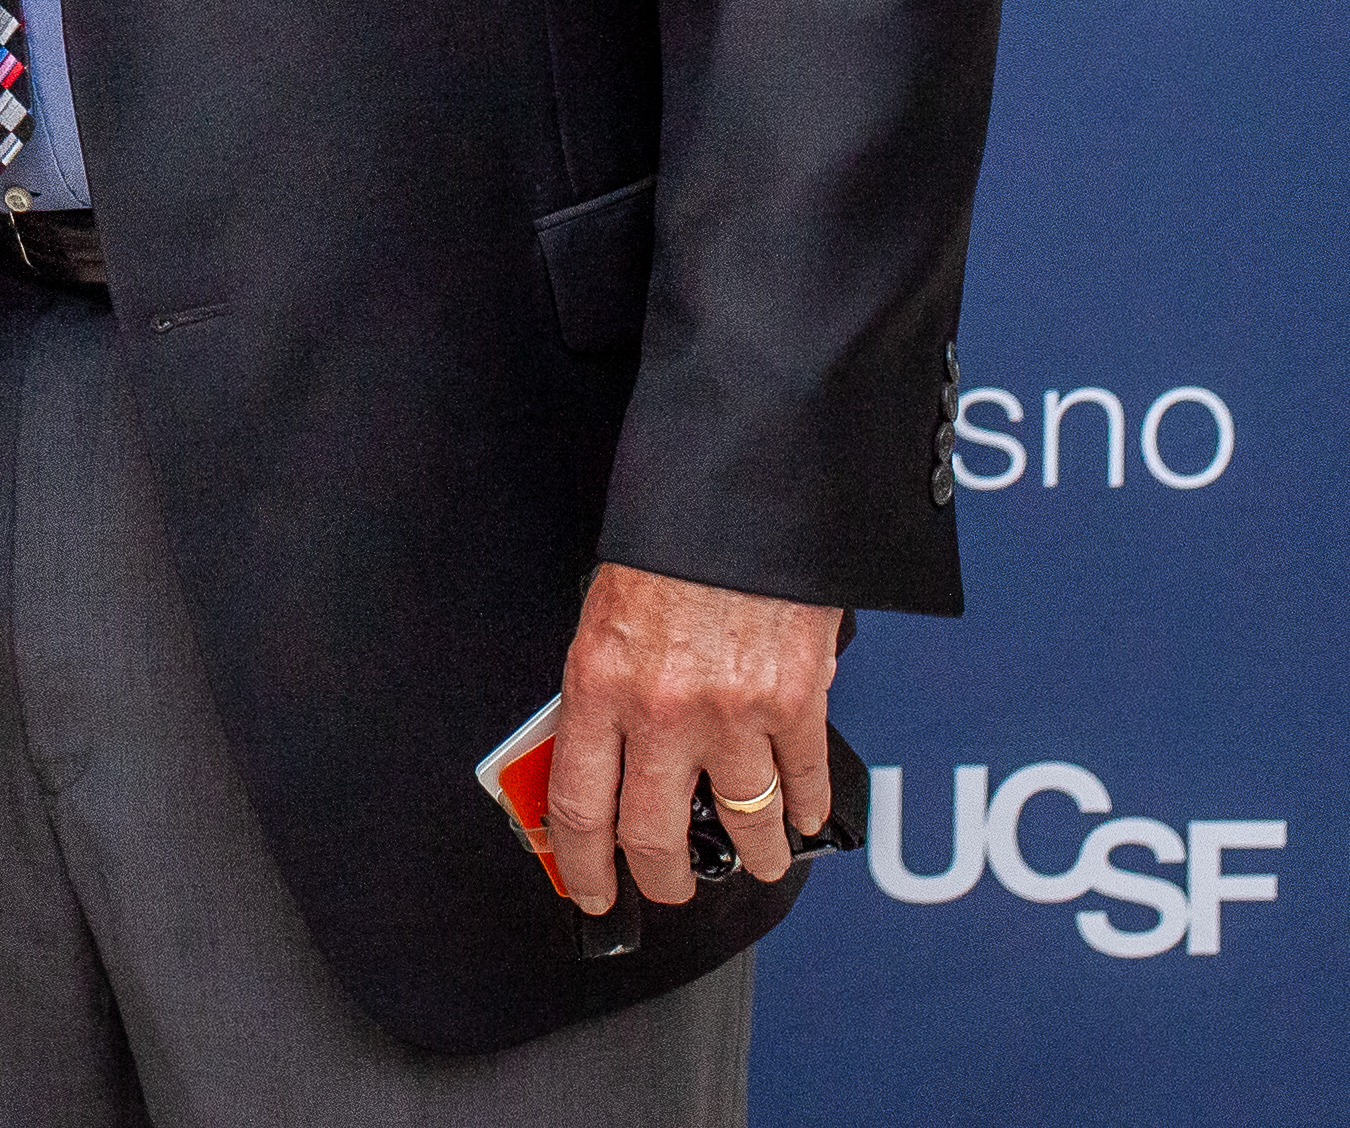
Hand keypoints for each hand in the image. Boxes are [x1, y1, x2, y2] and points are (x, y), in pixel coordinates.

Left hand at [546, 562, 838, 910]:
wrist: (735, 496)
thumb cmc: (664, 549)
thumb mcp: (602, 616)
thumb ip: (602, 692)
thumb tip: (596, 762)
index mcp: (601, 682)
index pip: (580, 804)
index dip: (583, 863)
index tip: (593, 889)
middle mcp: (662, 707)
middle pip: (656, 837)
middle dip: (664, 879)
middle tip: (668, 885)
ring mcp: (733, 712)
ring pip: (742, 825)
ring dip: (749, 855)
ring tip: (751, 860)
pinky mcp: (794, 703)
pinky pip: (803, 784)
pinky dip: (805, 812)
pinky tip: (801, 819)